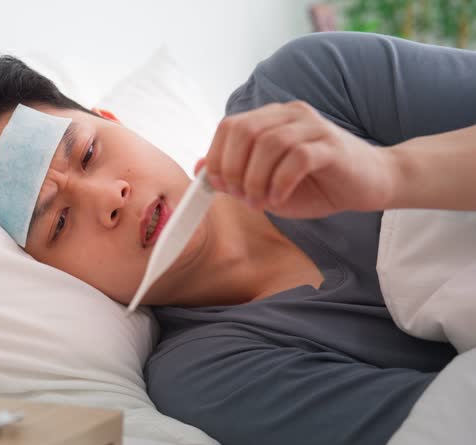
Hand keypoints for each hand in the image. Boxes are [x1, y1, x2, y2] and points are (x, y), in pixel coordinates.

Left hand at [197, 101, 394, 217]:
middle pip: (244, 131)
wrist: (370, 183)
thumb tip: (201, 170)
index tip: (217, 185)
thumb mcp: (267, 183)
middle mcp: (290, 115)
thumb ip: (236, 173)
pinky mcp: (331, 146)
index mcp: (271, 118)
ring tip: (259, 201)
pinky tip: (278, 199)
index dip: (216, 156)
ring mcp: (313, 127)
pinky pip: (297, 157)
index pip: (230, 126)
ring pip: (269, 143)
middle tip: (238, 195)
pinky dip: (280, 182)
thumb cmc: (316, 184)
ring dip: (255, 179)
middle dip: (232, 168)